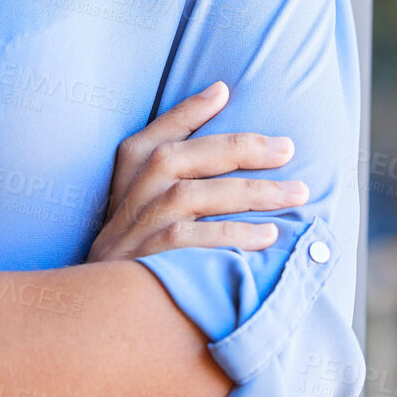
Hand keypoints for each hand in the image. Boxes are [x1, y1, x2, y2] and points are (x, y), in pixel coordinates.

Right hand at [85, 82, 305, 261]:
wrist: (100, 305)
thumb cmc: (137, 239)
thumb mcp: (141, 192)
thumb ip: (174, 152)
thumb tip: (219, 97)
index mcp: (131, 168)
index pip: (160, 130)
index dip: (190, 110)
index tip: (224, 91)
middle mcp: (134, 191)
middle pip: (185, 156)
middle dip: (240, 148)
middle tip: (287, 148)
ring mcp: (141, 226)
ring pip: (195, 196)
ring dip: (251, 193)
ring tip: (296, 193)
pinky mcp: (152, 259)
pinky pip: (196, 242)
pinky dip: (233, 236)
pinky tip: (268, 235)